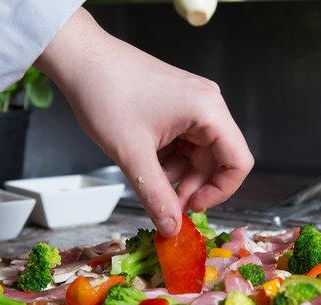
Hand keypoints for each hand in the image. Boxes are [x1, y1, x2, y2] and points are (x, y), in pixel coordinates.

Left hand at [35, 8, 252, 236]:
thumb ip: (156, 196)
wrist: (81, 59)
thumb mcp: (132, 155)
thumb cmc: (105, 95)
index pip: (238, 162)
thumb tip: (172, 229)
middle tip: (166, 204)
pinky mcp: (179, 104)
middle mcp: (208, 104)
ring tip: (148, 177)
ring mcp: (194, 103)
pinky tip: (146, 161)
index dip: (220, 192)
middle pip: (218, 159)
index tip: (192, 207)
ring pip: (200, 153)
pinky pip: (186, 141)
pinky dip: (170, 158)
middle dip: (193, 185)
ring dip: (178, 173)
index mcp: (207, 110)